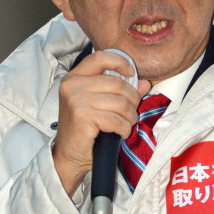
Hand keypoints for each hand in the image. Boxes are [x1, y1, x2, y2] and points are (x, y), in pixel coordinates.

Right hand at [52, 50, 150, 195]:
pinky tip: (121, 132)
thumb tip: (144, 83)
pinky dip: (124, 128)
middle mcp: (72, 85)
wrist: (69, 155)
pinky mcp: (82, 116)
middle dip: (132, 99)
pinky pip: (116, 119)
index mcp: (75, 77)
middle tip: (132, 111)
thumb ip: (121, 90)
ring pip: (120, 102)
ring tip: (127, 123)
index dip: (120, 62)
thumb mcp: (101, 103)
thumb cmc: (86, 127)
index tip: (131, 73)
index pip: (100, 57)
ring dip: (130, 116)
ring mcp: (76, 100)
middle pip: (117, 83)